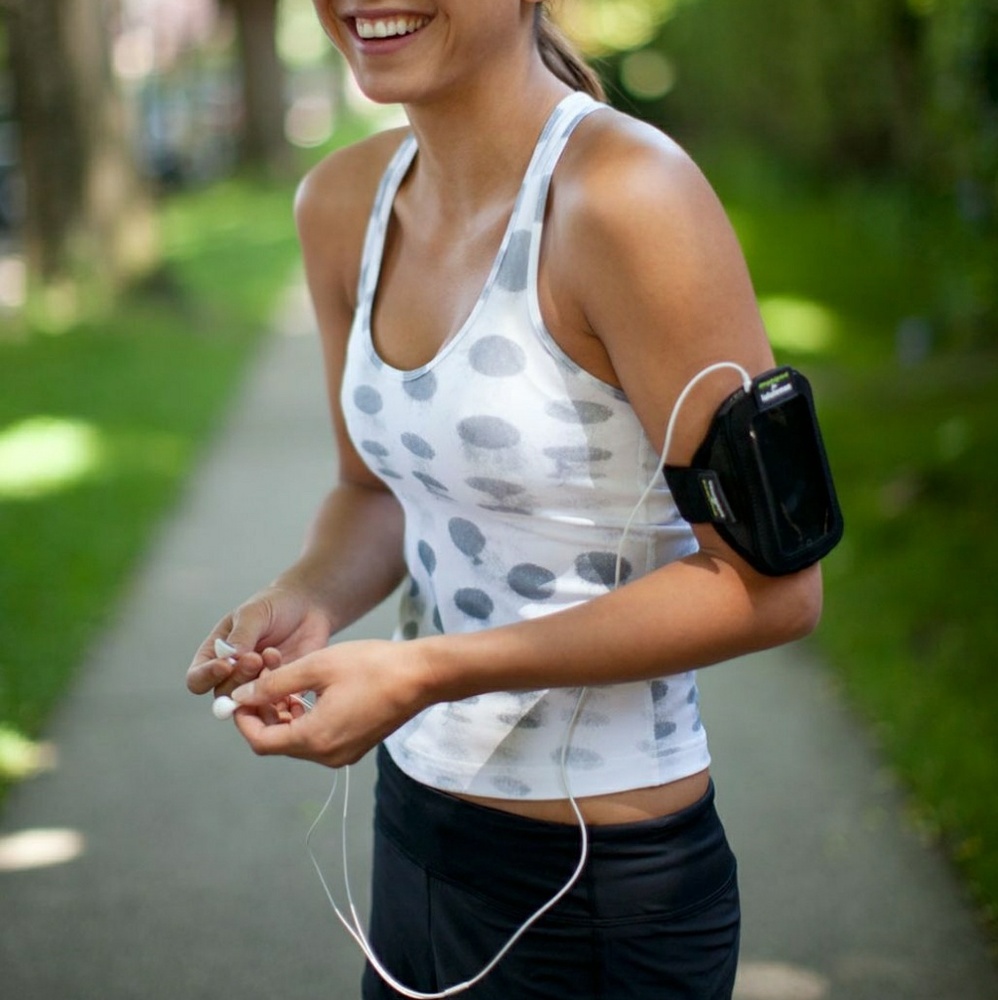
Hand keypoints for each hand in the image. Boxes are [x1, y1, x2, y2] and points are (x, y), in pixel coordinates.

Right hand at [186, 585, 333, 697]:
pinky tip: (291, 671)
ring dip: (261, 684)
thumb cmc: (275, 605)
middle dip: (239, 677)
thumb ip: (240, 636)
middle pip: (224, 694)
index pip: (197, 679)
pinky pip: (277, 704)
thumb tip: (230, 659)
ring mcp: (257, 684)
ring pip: (250, 701)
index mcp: (216, 655)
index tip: (226, 665)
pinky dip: (282, 694)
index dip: (207, 677)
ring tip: (275, 656)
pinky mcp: (281, 689)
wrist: (308, 605)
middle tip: (256, 658)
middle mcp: (233, 674)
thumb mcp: (254, 613)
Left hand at [229, 639, 429, 767]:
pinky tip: (310, 693)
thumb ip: (275, 684)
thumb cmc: (372, 666)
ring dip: (285, 715)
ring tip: (286, 682)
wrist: (421, 676)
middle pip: (278, 743)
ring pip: (298, 740)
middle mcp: (327, 755)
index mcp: (316, 738)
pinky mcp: (355, 746)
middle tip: (262, 682)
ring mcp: (343, 753)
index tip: (240, 696)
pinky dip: (305, 719)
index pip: (261, 742)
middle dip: (265, 714)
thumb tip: (243, 696)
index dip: (244, 720)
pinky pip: (318, 739)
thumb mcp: (318, 666)